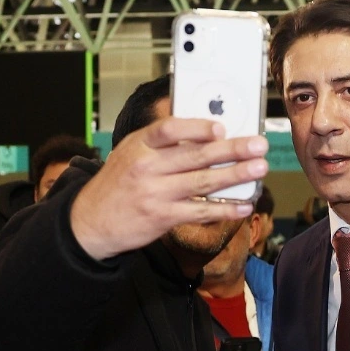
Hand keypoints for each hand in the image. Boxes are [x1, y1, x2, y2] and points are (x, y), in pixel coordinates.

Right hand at [71, 119, 268, 260]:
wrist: (91, 222)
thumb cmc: (116, 184)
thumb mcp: (129, 153)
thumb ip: (160, 143)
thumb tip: (203, 133)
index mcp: (138, 145)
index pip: (170, 129)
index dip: (197, 128)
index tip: (221, 128)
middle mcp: (146, 167)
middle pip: (196, 156)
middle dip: (232, 150)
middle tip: (258, 145)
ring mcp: (155, 194)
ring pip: (203, 182)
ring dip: (235, 175)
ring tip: (259, 169)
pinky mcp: (162, 218)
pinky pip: (200, 211)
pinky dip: (224, 208)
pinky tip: (243, 205)